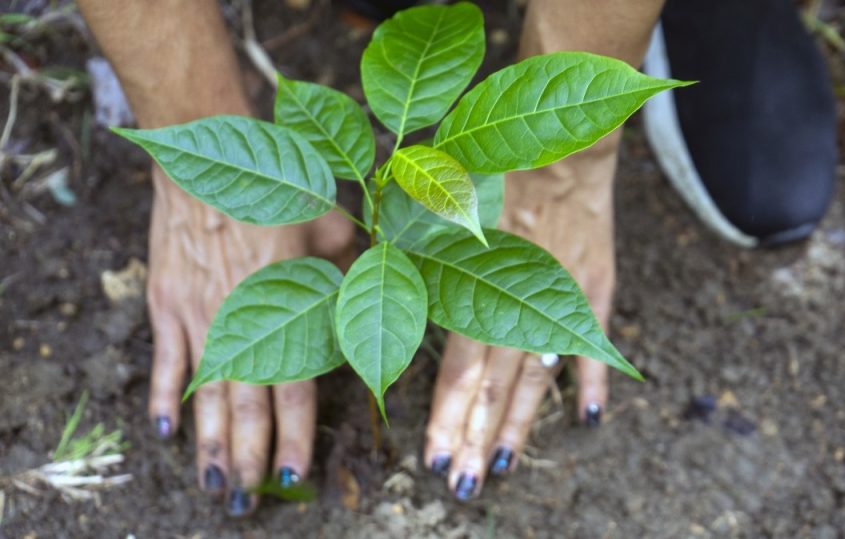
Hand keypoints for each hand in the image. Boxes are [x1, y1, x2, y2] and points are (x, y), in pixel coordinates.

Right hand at [145, 167, 353, 515]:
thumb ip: (348, 265)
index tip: (294, 476)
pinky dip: (163, 397)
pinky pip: (164, 361)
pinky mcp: (168, 304)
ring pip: (205, 396)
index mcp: (287, 307)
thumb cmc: (276, 189)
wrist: (204, 160)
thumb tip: (376, 284)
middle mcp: (242, 322)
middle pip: (247, 406)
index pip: (295, 389)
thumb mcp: (328, 225)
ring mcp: (199, 317)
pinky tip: (165, 432)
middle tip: (249, 501)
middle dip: (249, 458)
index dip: (294, 438)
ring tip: (215, 485)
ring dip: (210, 444)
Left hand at [422, 133, 620, 499]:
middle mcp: (520, 297)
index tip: (431, 457)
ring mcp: (563, 297)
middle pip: (495, 384)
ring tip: (498, 468)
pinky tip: (587, 417)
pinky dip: (591, 378)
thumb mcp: (437, 205)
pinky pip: (593, 342)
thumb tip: (372, 291)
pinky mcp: (595, 287)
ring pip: (537, 376)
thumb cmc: (487, 166)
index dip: (446, 413)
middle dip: (473, 438)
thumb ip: (414, 257)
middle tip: (460, 486)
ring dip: (517, 426)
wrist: (561, 140)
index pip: (460, 363)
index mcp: (478, 280)